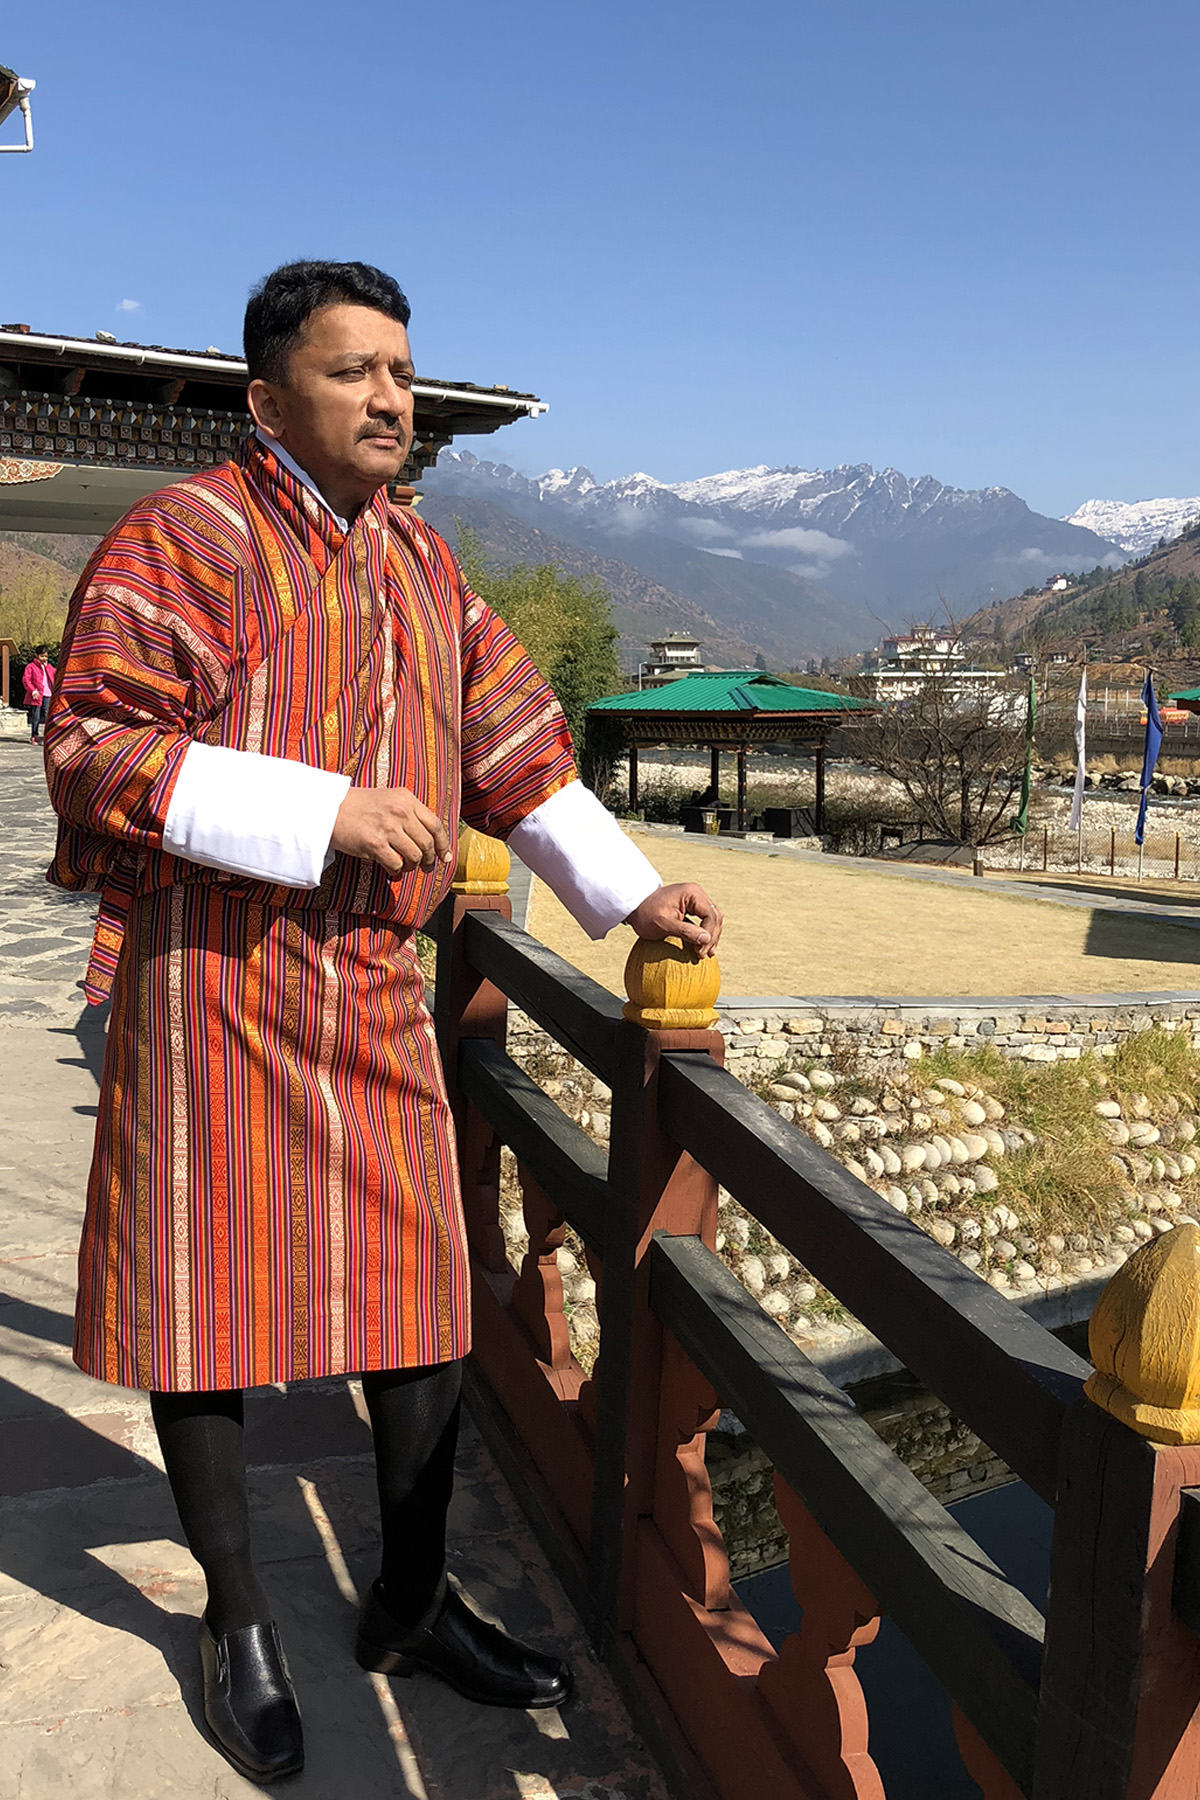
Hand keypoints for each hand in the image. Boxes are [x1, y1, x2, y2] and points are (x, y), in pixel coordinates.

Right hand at [330, 786, 451, 875]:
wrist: (329, 808)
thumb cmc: (359, 805)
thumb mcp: (389, 799)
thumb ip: (410, 813)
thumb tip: (431, 839)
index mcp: (407, 799)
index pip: (436, 825)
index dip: (443, 844)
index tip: (445, 857)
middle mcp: (400, 811)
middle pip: (427, 843)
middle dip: (429, 860)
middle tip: (425, 867)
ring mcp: (388, 828)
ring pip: (414, 856)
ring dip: (412, 866)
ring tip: (405, 867)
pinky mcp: (374, 844)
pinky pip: (396, 865)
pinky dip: (396, 871)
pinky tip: (392, 870)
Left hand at [624, 882, 722, 957]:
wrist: (634, 907)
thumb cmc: (645, 914)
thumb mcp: (663, 924)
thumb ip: (685, 931)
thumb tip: (706, 939)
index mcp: (692, 893)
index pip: (710, 915)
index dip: (708, 935)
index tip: (700, 951)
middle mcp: (696, 893)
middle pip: (714, 916)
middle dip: (712, 936)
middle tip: (704, 954)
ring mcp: (694, 899)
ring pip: (712, 918)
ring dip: (711, 935)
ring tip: (707, 953)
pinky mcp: (691, 906)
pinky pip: (705, 919)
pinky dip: (705, 932)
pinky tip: (703, 946)